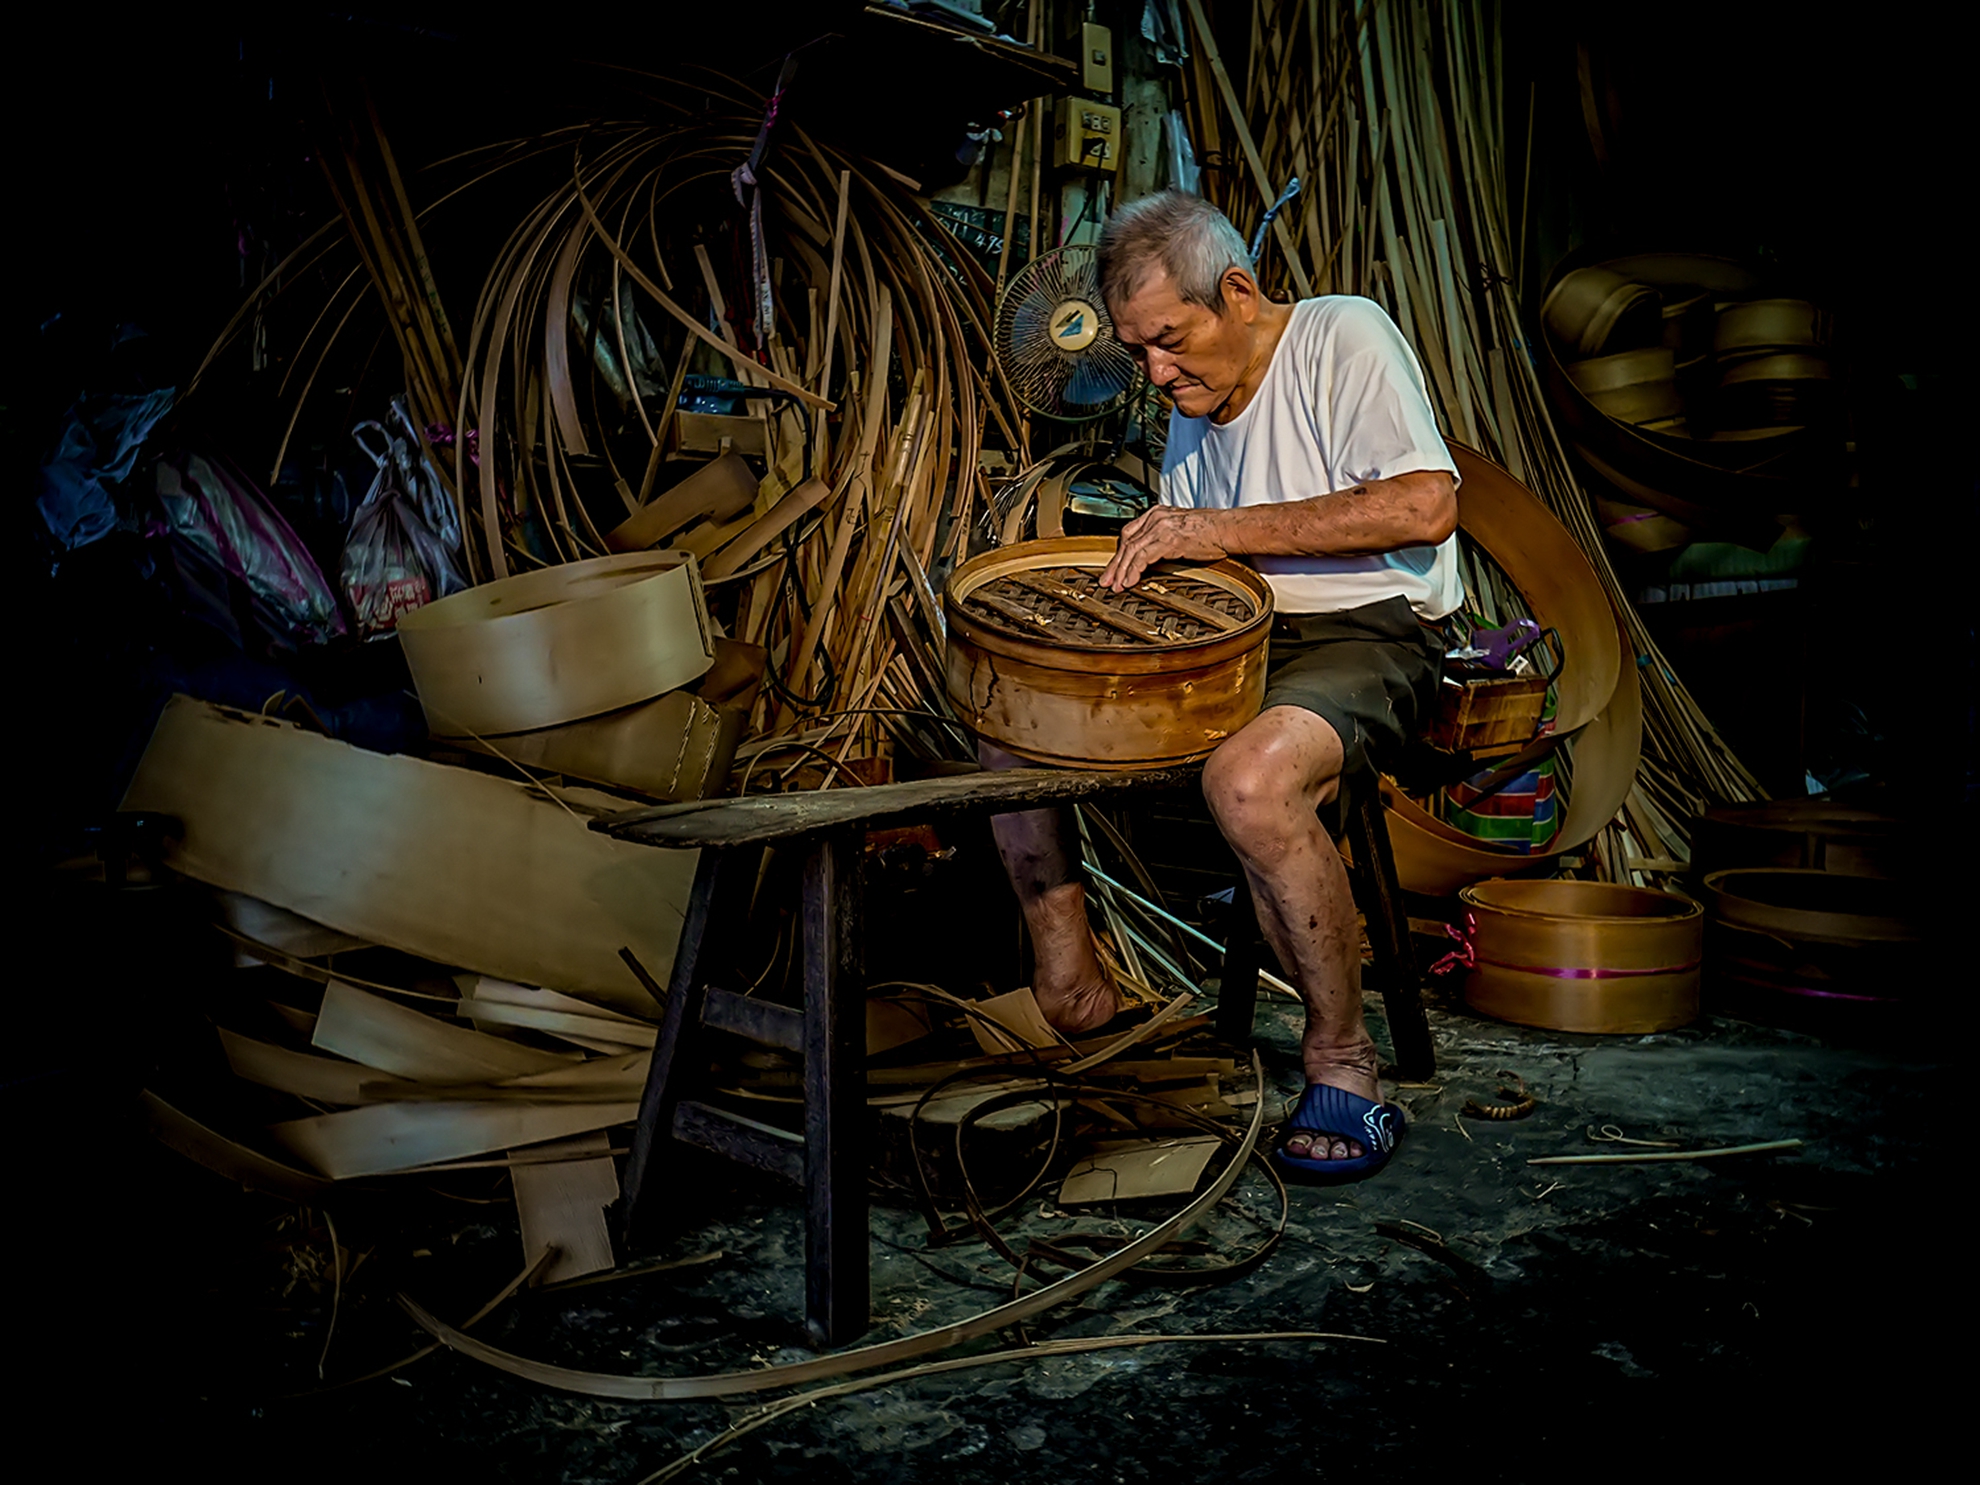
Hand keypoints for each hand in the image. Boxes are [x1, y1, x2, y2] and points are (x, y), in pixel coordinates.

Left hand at [1097, 506, 1233, 590]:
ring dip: (1122, 570)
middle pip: (1126, 542)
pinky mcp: (1168, 539)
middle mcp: (1156, 518)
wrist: (1227, 528)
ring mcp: (1161, 527)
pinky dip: (1134, 570)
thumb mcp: (1180, 530)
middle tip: (1107, 580)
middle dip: (1115, 564)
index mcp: (1157, 514)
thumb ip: (1163, 539)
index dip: (1120, 553)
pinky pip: (1143, 557)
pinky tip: (1130, 581)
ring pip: (1131, 550)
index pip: (1129, 533)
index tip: (1115, 567)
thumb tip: (1153, 556)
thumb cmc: (1210, 531)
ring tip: (1116, 586)